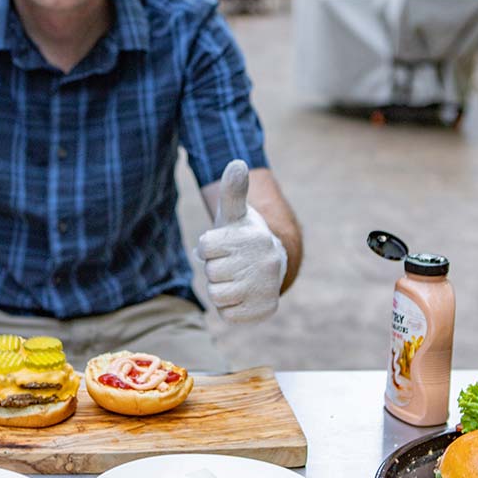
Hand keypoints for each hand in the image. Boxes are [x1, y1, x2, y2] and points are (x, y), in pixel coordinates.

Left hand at [196, 160, 286, 323]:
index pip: (205, 247)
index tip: (223, 245)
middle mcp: (264, 262)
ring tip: (236, 278)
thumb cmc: (242, 237)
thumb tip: (238, 162)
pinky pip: (228, 315)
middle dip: (216, 269)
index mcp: (253, 237)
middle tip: (231, 263)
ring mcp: (266, 287)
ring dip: (220, 289)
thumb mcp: (234, 214)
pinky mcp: (265, 310)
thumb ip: (233, 191)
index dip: (209, 247)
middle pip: (211, 273)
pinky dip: (230, 308)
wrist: (271, 263)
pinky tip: (242, 295)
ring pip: (217, 295)